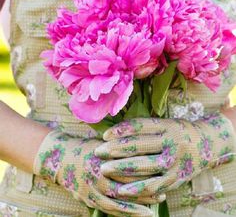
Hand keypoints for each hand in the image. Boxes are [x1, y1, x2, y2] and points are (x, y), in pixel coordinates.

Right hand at [33, 130, 152, 215]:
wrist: (60, 157)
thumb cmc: (85, 147)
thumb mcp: (102, 143)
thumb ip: (120, 147)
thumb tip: (145, 146)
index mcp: (103, 156)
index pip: (129, 163)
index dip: (146, 168)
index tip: (161, 170)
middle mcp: (99, 173)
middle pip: (127, 182)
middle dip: (146, 187)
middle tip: (164, 190)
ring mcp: (93, 188)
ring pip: (120, 199)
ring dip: (139, 203)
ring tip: (156, 204)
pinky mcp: (89, 199)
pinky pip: (109, 209)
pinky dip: (125, 213)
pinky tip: (139, 214)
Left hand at [95, 114, 235, 200]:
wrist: (206, 144)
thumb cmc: (178, 131)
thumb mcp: (165, 123)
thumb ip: (144, 126)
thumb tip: (116, 129)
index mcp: (167, 126)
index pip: (140, 127)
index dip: (121, 131)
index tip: (104, 135)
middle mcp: (171, 143)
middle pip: (140, 146)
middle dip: (116, 150)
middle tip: (98, 152)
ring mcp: (174, 162)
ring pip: (145, 166)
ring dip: (122, 168)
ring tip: (104, 169)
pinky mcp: (176, 179)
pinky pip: (154, 185)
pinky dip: (137, 188)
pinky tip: (122, 190)